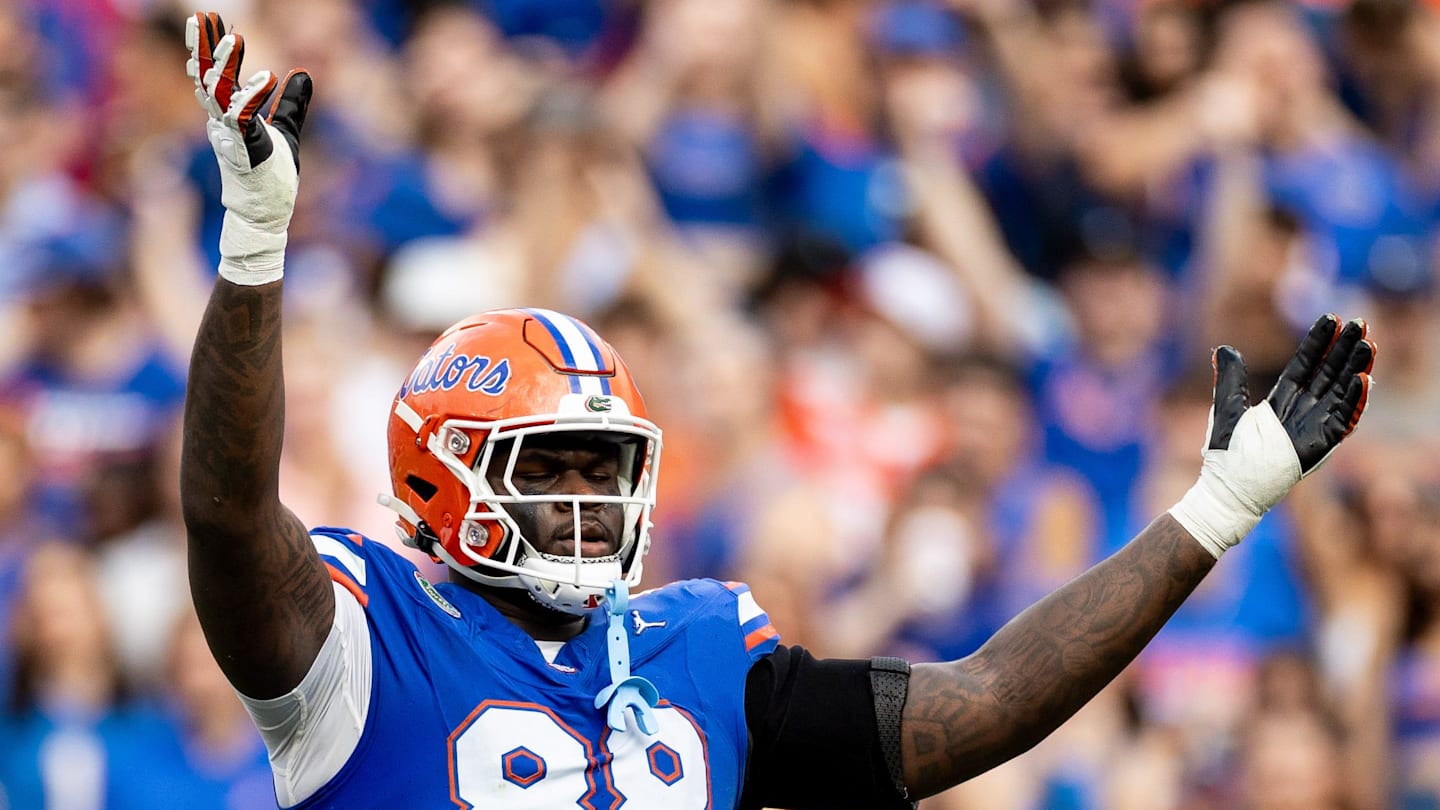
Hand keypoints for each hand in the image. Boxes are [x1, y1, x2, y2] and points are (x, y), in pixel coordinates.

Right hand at [187, 11, 311, 284]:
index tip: (204, 18)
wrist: (265, 216)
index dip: (207, 46)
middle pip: (206, 77)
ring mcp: (232, 136)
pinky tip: (267, 78)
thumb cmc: (270, 177)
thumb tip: (303, 73)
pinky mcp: (246, 150)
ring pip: (220, 94)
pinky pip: (246, 119)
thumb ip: (292, 103)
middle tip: (202, 15)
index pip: (212, 73)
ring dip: (226, 66)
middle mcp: (223, 122)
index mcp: (229, 114)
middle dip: (203, 46)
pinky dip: (254, 98)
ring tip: (235, 39)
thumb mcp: (287, 132)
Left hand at [1170, 313, 1374, 557]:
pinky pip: (1341, 420)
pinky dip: (1353, 401)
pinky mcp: (1319, 446)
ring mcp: (1312, 427)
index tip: (1333, 317)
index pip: (1305, 364)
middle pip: (1328, 373)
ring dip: (1356, 368)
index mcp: (1281, 400)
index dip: (1319, 342)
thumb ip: (1231, 380)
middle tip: (1362, 323)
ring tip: (1369, 345)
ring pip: (1340, 392)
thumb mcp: (1226, 409)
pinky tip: (1362, 379)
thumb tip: (1224, 349)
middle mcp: (1301, 410)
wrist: (1227, 490)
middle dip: (1345, 348)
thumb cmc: (1225, 455)